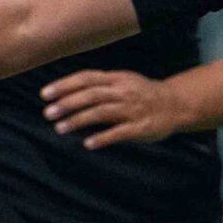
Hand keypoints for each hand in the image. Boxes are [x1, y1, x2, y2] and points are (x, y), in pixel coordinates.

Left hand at [41, 69, 187, 148]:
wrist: (176, 104)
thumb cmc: (143, 93)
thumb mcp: (123, 81)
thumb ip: (100, 85)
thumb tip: (68, 93)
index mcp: (117, 78)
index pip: (86, 78)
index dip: (64, 85)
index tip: (45, 94)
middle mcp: (123, 91)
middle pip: (91, 95)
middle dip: (67, 104)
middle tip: (48, 113)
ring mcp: (133, 109)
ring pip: (101, 112)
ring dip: (78, 120)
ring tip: (60, 128)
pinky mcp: (141, 127)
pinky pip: (119, 132)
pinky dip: (102, 138)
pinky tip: (87, 143)